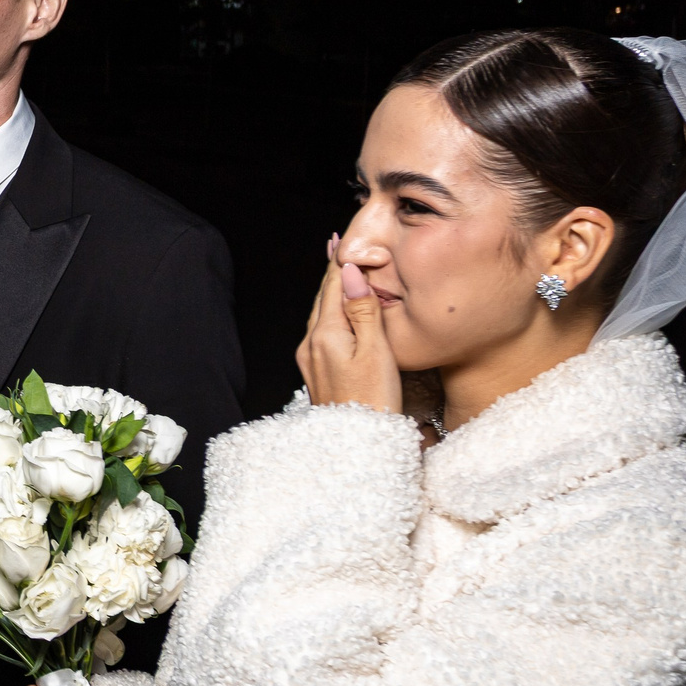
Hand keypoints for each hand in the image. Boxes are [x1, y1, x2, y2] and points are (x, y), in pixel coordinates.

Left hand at [295, 238, 403, 414]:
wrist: (354, 446)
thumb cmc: (372, 401)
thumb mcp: (375, 352)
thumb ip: (363, 311)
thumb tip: (350, 273)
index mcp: (325, 334)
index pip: (332, 287)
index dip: (339, 263)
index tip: (340, 240)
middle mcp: (311, 344)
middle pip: (323, 299)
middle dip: (332, 274)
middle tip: (337, 248)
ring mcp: (310, 360)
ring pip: (321, 315)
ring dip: (331, 293)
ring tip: (339, 274)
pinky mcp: (316, 373)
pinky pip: (322, 332)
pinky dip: (332, 314)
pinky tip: (339, 314)